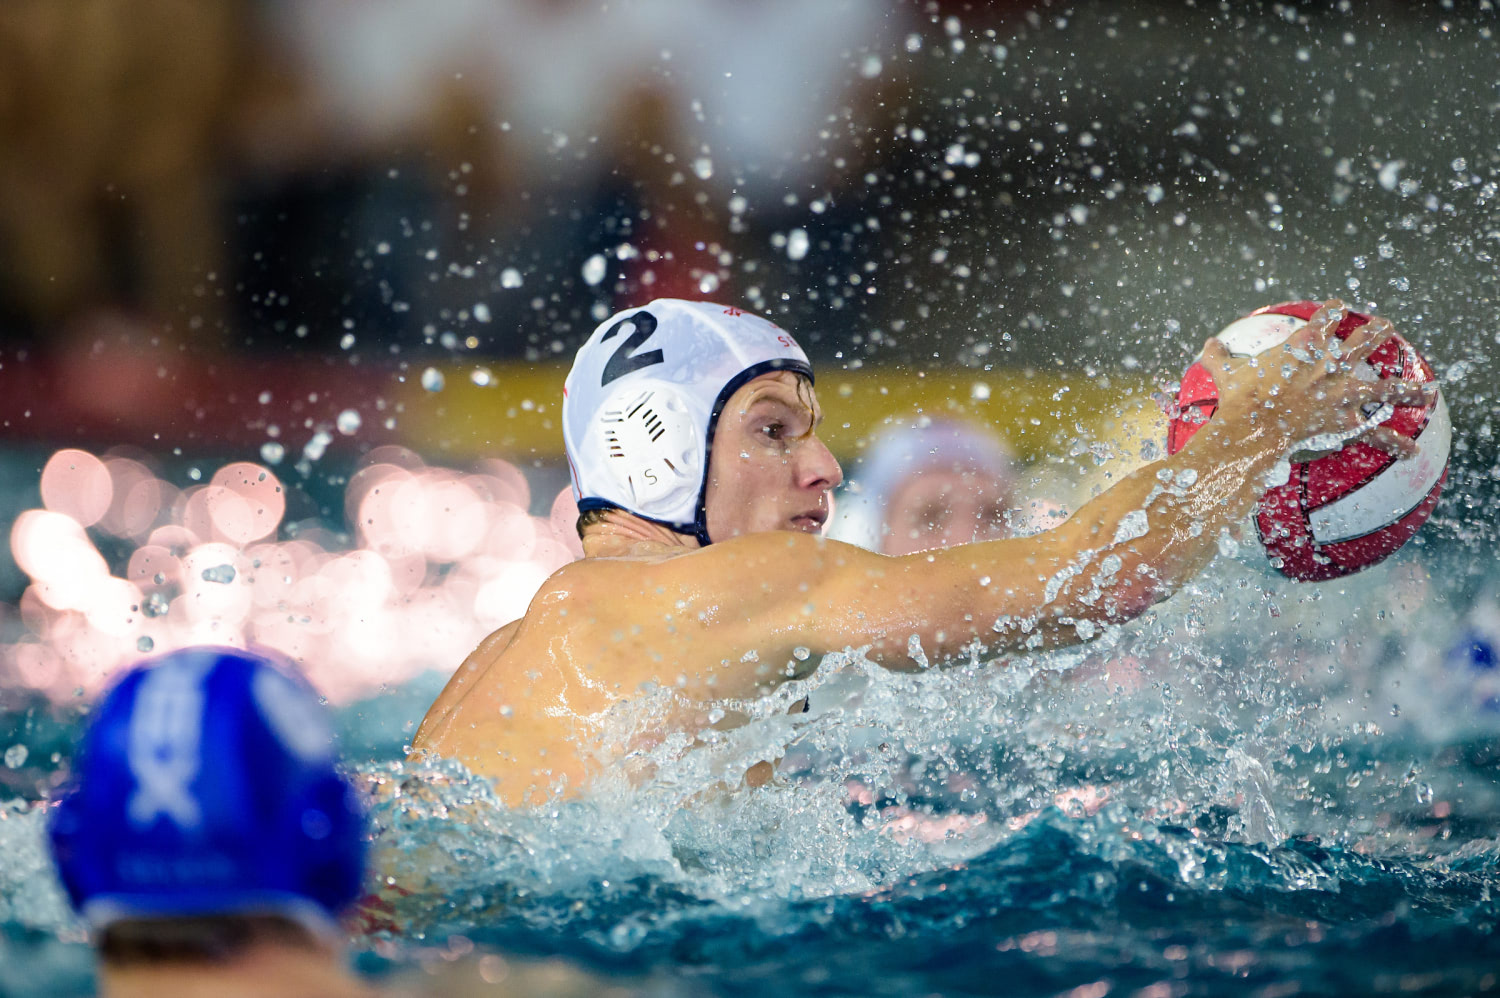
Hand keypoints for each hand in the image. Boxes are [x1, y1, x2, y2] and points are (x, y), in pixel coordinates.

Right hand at [1202, 299, 1433, 457]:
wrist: (1251, 426)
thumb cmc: (1239, 396)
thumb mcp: (1226, 371)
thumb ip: (1219, 355)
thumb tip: (1206, 344)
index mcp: (1305, 344)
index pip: (1328, 318)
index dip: (1334, 311)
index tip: (1337, 308)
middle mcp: (1332, 364)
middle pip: (1365, 340)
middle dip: (1378, 332)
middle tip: (1386, 327)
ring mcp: (1343, 392)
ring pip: (1385, 386)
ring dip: (1406, 388)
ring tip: (1427, 390)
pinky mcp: (1346, 421)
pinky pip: (1375, 433)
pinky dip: (1393, 443)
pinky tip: (1411, 451)